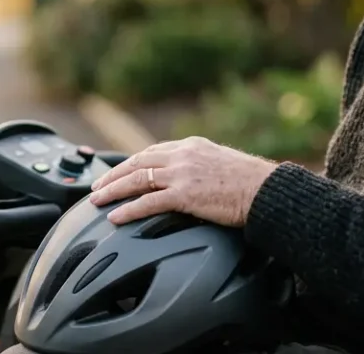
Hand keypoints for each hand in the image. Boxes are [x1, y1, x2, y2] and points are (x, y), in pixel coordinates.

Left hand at [87, 136, 278, 226]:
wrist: (265, 191)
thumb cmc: (250, 182)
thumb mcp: (221, 163)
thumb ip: (200, 166)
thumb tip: (192, 177)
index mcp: (191, 146)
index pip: (152, 151)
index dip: (131, 163)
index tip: (119, 171)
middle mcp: (182, 155)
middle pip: (137, 162)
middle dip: (114, 174)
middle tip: (97, 186)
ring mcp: (182, 174)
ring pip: (137, 180)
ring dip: (113, 190)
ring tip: (98, 201)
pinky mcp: (185, 194)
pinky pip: (148, 202)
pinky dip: (129, 209)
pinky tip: (116, 217)